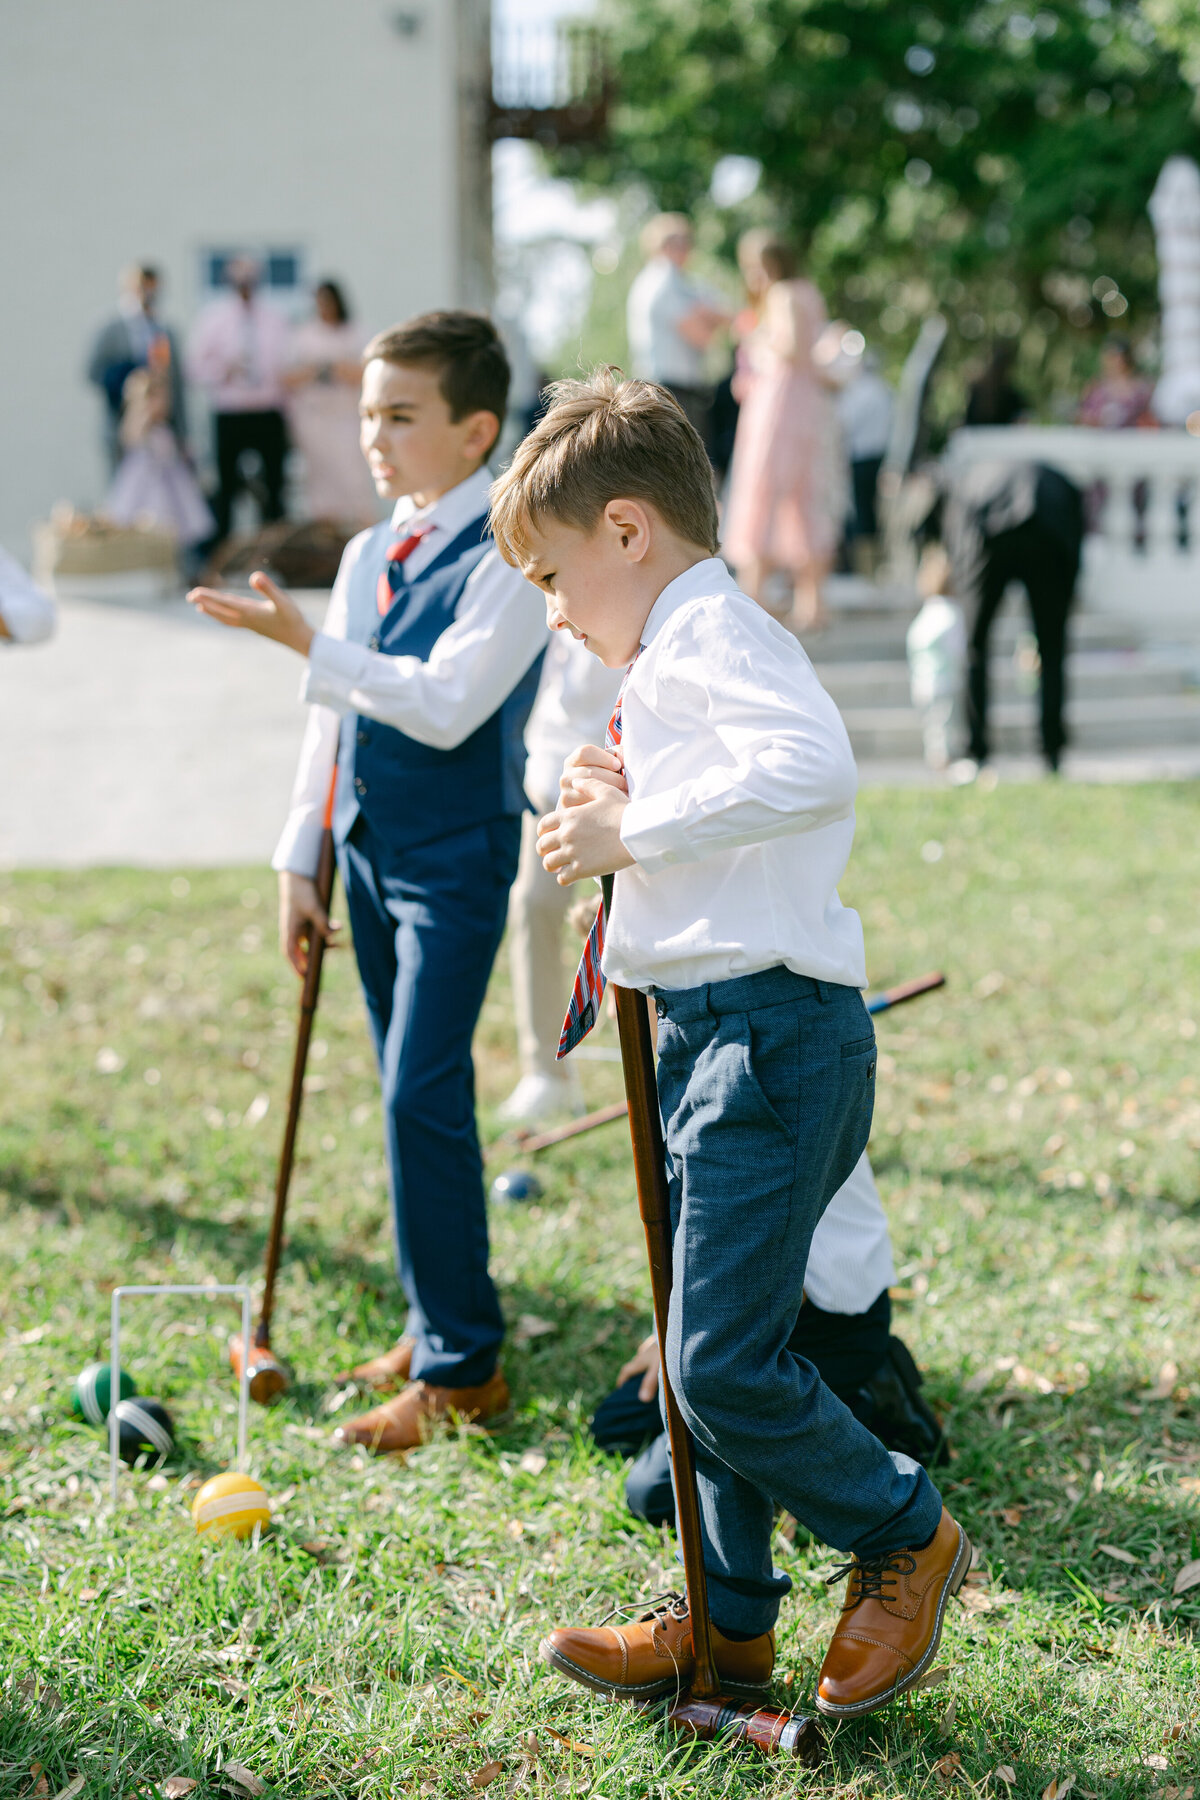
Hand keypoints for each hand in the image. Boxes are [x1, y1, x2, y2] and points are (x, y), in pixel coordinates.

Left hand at [187, 571, 313, 655]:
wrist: (299, 639)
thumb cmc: (292, 619)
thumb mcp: (282, 600)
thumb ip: (268, 588)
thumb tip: (254, 576)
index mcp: (249, 612)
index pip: (224, 602)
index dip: (209, 596)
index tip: (194, 592)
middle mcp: (246, 619)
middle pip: (220, 611)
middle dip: (205, 603)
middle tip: (189, 597)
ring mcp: (250, 625)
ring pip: (225, 618)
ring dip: (212, 612)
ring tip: (199, 607)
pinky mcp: (256, 627)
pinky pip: (233, 621)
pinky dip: (224, 617)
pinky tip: (225, 616)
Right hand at [278, 871, 339, 976]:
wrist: (297, 876)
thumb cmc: (301, 893)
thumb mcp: (313, 908)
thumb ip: (322, 922)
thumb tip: (333, 935)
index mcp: (289, 930)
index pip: (290, 953)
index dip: (296, 965)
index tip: (303, 976)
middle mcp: (293, 929)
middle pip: (300, 950)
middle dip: (310, 959)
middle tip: (319, 969)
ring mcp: (300, 924)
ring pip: (310, 941)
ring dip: (322, 945)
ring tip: (337, 946)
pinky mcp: (307, 918)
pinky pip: (316, 930)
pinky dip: (326, 932)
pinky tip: (338, 927)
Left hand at [536, 779, 633, 885]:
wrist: (637, 832)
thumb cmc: (624, 811)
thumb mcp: (606, 792)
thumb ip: (588, 785)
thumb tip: (575, 782)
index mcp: (569, 816)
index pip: (544, 825)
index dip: (543, 832)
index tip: (548, 837)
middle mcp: (566, 834)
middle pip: (542, 846)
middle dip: (545, 851)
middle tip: (552, 854)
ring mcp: (572, 853)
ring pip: (549, 864)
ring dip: (553, 866)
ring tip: (560, 868)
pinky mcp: (581, 869)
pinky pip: (563, 879)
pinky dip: (565, 878)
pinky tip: (572, 876)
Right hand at [559, 742, 627, 804]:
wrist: (594, 807)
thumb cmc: (606, 780)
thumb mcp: (609, 764)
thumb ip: (617, 754)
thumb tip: (623, 755)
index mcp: (573, 761)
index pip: (585, 752)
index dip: (604, 757)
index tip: (619, 765)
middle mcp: (566, 777)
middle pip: (590, 772)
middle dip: (613, 778)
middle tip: (626, 784)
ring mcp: (566, 794)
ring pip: (590, 790)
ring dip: (611, 792)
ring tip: (624, 794)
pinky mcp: (570, 810)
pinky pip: (589, 806)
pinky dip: (605, 805)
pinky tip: (615, 806)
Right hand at [618, 1333, 659, 1403]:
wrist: (674, 1327)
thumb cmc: (666, 1348)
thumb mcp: (658, 1368)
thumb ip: (650, 1383)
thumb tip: (642, 1399)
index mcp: (641, 1360)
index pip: (626, 1371)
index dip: (622, 1380)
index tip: (620, 1388)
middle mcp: (644, 1352)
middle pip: (635, 1364)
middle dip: (633, 1374)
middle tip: (634, 1384)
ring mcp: (652, 1346)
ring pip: (645, 1357)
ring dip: (644, 1366)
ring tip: (649, 1374)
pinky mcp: (661, 1341)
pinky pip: (653, 1352)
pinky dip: (654, 1359)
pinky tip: (662, 1361)